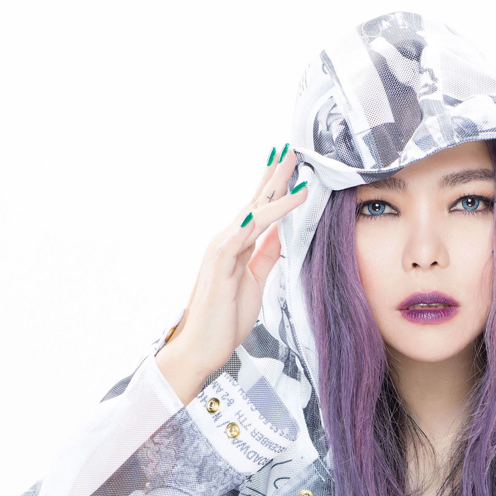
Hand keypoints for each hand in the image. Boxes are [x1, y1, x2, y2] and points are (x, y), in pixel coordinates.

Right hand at [156, 144, 310, 403]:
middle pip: (256, 201)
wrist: (202, 348)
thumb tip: (279, 234)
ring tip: (292, 166)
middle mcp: (227, 239)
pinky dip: (262, 219)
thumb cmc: (225, 319)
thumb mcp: (255, 282)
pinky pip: (245, 235)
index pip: (260, 209)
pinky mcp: (219, 262)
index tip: (292, 165)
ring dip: (273, 188)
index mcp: (237, 245)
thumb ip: (265, 256)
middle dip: (275, 175)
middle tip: (293, 148)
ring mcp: (221, 248)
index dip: (276, 187)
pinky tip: (274, 204)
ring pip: (253, 211)